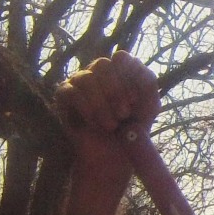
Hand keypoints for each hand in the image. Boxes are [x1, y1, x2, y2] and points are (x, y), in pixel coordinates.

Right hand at [55, 51, 160, 172]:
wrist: (114, 156)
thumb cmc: (132, 131)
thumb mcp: (149, 107)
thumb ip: (147, 82)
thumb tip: (127, 60)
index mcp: (120, 73)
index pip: (122, 58)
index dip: (129, 77)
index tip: (134, 101)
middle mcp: (98, 73)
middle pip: (103, 64)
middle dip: (116, 92)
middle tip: (124, 115)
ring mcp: (79, 82)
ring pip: (87, 78)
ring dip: (102, 106)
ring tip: (111, 126)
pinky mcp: (64, 95)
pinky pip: (72, 92)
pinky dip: (88, 110)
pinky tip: (96, 125)